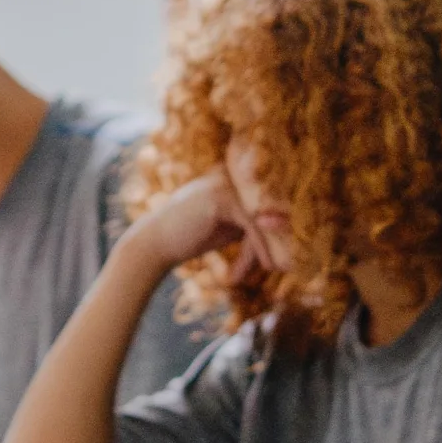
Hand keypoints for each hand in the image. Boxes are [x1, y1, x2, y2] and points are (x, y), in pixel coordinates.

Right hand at [121, 168, 277, 280]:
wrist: (155, 245)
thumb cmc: (191, 237)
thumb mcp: (229, 226)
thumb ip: (253, 221)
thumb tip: (286, 226)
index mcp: (230, 176)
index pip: (263, 200)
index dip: (275, 227)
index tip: (282, 250)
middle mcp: (229, 174)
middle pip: (265, 209)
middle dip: (272, 239)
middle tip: (282, 264)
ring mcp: (225, 185)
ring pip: (261, 219)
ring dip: (265, 248)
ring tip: (275, 268)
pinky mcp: (222, 201)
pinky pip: (253, 226)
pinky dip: (261, 248)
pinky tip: (266, 265)